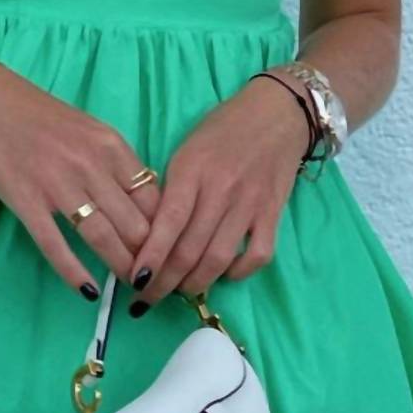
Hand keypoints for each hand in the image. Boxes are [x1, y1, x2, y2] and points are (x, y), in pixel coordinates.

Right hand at [0, 51, 160, 297]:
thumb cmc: (39, 116)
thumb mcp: (89, 130)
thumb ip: (116, 164)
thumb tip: (144, 204)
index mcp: (111, 145)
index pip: (153, 198)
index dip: (166, 231)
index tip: (169, 251)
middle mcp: (90, 165)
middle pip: (133, 223)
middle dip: (148, 256)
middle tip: (155, 278)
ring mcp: (57, 184)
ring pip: (102, 237)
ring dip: (121, 267)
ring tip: (131, 286)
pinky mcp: (26, 200)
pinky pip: (55, 244)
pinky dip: (74, 271)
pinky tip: (88, 290)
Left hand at [126, 76, 312, 310]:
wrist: (277, 113)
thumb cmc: (221, 131)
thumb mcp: (185, 152)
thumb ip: (170, 191)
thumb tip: (149, 236)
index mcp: (191, 171)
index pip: (167, 224)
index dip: (151, 258)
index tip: (135, 281)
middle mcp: (220, 190)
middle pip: (189, 250)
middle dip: (165, 282)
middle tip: (148, 300)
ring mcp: (249, 204)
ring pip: (219, 258)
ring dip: (196, 283)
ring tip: (179, 293)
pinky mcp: (273, 213)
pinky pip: (258, 254)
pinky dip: (239, 272)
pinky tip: (223, 274)